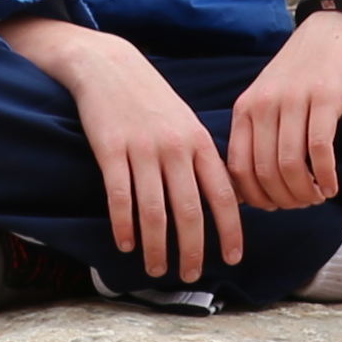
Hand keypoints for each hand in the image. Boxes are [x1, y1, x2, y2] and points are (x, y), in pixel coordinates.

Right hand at [7, 18, 239, 281]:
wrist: (108, 65)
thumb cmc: (150, 100)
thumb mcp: (186, 123)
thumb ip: (202, 159)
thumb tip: (222, 199)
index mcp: (199, 142)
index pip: (223, 195)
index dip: (230, 230)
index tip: (232, 259)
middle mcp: (175, 148)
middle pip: (189, 210)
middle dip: (192, 249)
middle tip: (191, 275)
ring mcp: (142, 149)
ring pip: (154, 211)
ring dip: (157, 247)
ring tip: (157, 269)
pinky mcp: (110, 150)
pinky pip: (120, 197)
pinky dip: (124, 226)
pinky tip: (126, 245)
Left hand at [227, 7, 341, 209]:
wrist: (334, 30)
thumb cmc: (301, 72)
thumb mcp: (267, 99)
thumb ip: (256, 136)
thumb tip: (251, 189)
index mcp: (245, 109)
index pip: (239, 169)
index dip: (256, 198)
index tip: (275, 206)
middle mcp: (264, 105)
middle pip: (266, 172)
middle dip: (285, 199)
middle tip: (302, 205)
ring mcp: (294, 100)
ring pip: (291, 164)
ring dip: (306, 192)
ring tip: (318, 197)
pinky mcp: (326, 97)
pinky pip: (320, 149)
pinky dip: (326, 176)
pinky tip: (332, 186)